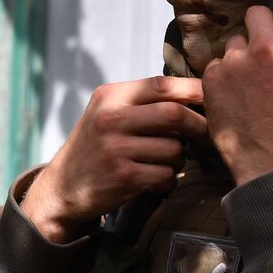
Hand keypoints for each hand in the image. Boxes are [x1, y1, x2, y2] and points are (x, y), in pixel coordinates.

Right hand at [22, 76, 206, 243]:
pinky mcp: (124, 177)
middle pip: (174, 114)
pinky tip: (154, 179)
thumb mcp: (107, 113)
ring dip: (180, 158)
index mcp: (110, 97)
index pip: (161, 85)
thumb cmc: (96, 146)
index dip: (192, 90)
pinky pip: (166, 175)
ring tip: (166, 161)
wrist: (62, 187)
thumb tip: (195, 92)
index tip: (209, 98)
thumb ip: (141, 101)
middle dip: (197, 125)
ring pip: (174, 148)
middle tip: (204, 134)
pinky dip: (168, 179)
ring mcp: (116, 149)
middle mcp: (111, 119)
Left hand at [202, 0, 272, 185]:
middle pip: (257, 13)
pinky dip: (224, 75)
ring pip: (235, 40)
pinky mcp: (212, 76)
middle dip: (261, 27)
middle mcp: (267, 47)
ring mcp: (236, 61)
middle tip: (264, 48)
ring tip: (248, 82)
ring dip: (241, 54)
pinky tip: (234, 96)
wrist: (272, 164)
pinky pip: (218, 63)